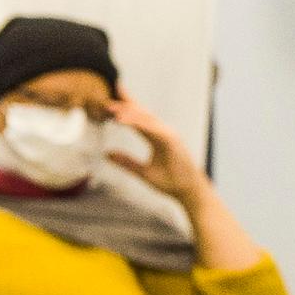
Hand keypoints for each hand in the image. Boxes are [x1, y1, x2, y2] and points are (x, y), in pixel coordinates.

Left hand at [102, 97, 267, 268]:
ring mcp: (169, 135)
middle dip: (125, 106)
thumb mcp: (142, 172)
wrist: (188, 192)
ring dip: (129, 113)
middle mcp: (163, 132)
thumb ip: (126, 162)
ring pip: (146, 119)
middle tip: (106, 101)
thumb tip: (107, 154)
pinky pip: (152, 129)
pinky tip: (125, 121)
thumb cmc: (170, 182)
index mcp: (157, 137)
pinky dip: (138, 123)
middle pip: (142, 114)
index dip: (127, 108)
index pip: (139, 119)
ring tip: (112, 110)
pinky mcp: (172, 140)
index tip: (110, 102)